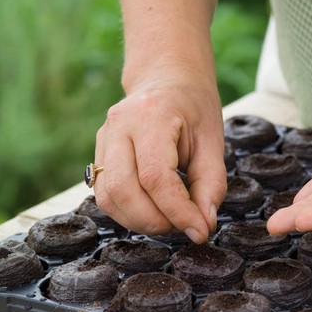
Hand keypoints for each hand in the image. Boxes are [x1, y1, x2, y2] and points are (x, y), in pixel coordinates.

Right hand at [93, 74, 225, 242]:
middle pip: (123, 190)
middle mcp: (118, 126)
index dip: (177, 212)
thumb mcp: (213, 143)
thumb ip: (210, 186)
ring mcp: (103, 138)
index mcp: (151, 116)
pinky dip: (128, 213)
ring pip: (108, 197)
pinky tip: (153, 211)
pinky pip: (104, 194)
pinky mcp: (98, 153)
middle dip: (155, 220)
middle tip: (184, 226)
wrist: (167, 79)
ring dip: (140, 221)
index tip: (200, 231)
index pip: (156, 177)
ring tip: (170, 220)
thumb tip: (203, 226)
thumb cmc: (194, 109)